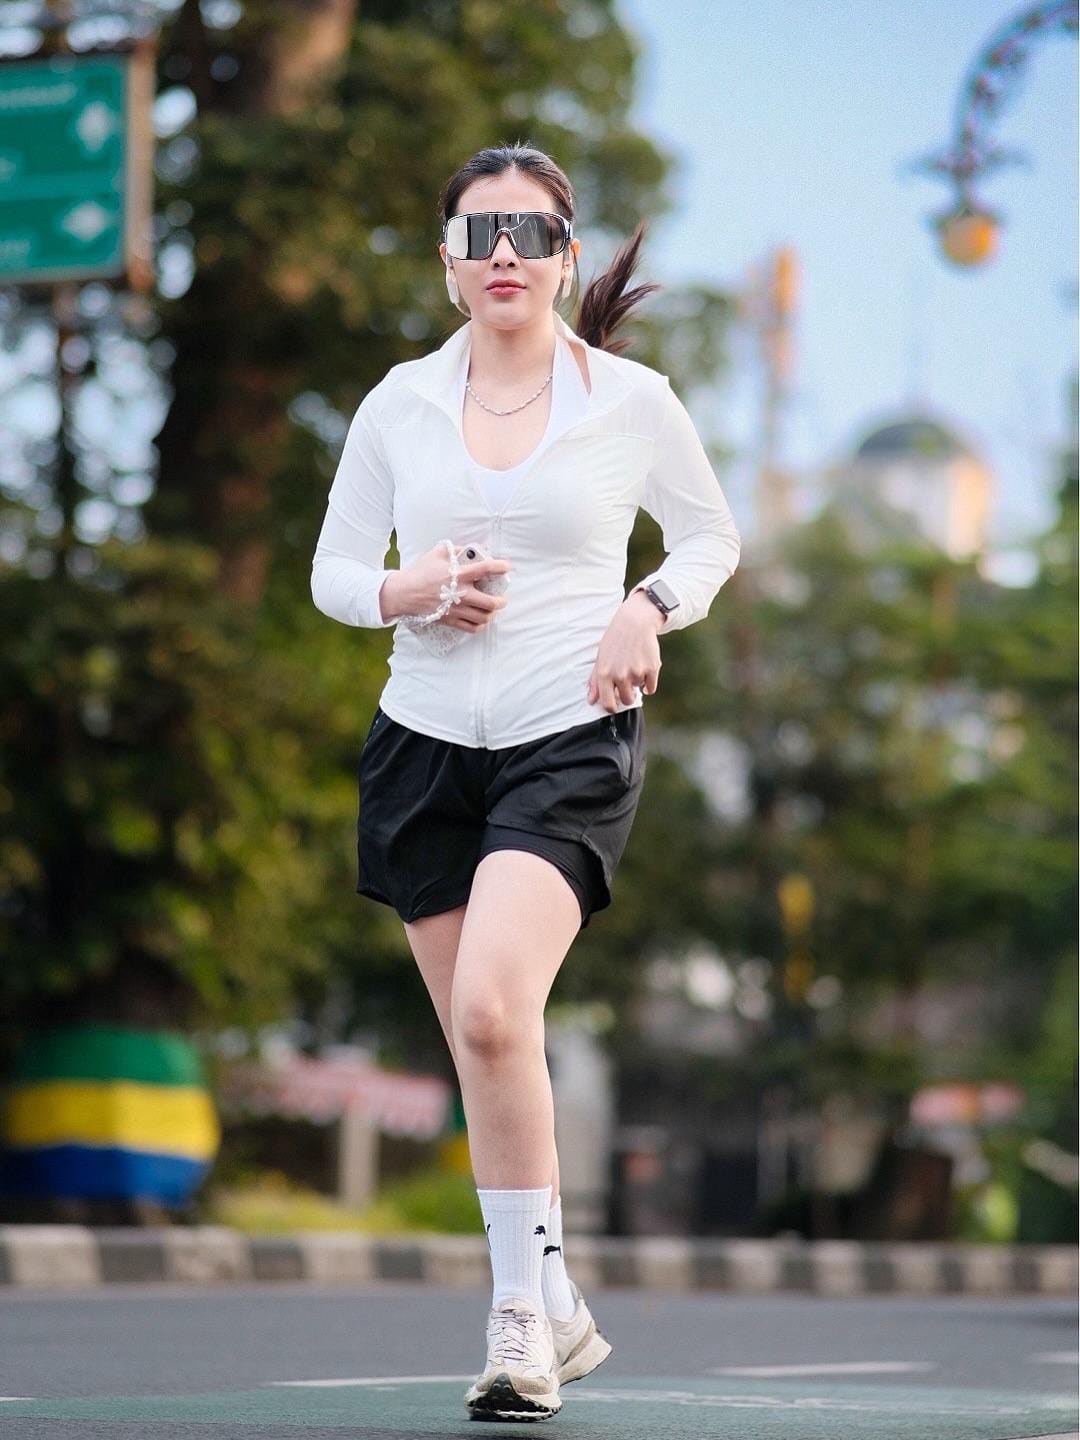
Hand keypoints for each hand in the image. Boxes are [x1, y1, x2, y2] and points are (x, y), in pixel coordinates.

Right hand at [383, 543, 511, 629]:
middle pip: (491, 603)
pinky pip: (472, 628)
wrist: (404, 593)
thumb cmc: (421, 571)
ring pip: (484, 618)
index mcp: (459, 574)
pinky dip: (480, 625)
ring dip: (492, 614)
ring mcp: (456, 609)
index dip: (501, 567)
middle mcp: (461, 594)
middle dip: (501, 601)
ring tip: (491, 609)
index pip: (486, 569)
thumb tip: (472, 550)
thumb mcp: (438, 553)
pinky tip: (480, 620)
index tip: (507, 567)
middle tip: (501, 598)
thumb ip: (456, 549)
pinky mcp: (451, 620)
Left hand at [587, 589, 663, 711]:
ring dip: (637, 681)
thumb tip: (591, 701)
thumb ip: (595, 681)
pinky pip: (651, 687)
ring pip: (639, 689)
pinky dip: (649, 683)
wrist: (634, 622)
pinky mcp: (652, 668)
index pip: (608, 704)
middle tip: (627, 683)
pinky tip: (645, 670)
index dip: (612, 708)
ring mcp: (636, 672)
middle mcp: (620, 675)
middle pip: (626, 700)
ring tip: (634, 663)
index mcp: (604, 674)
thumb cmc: (615, 640)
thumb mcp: (600, 658)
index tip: (615, 705)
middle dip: (627, 696)